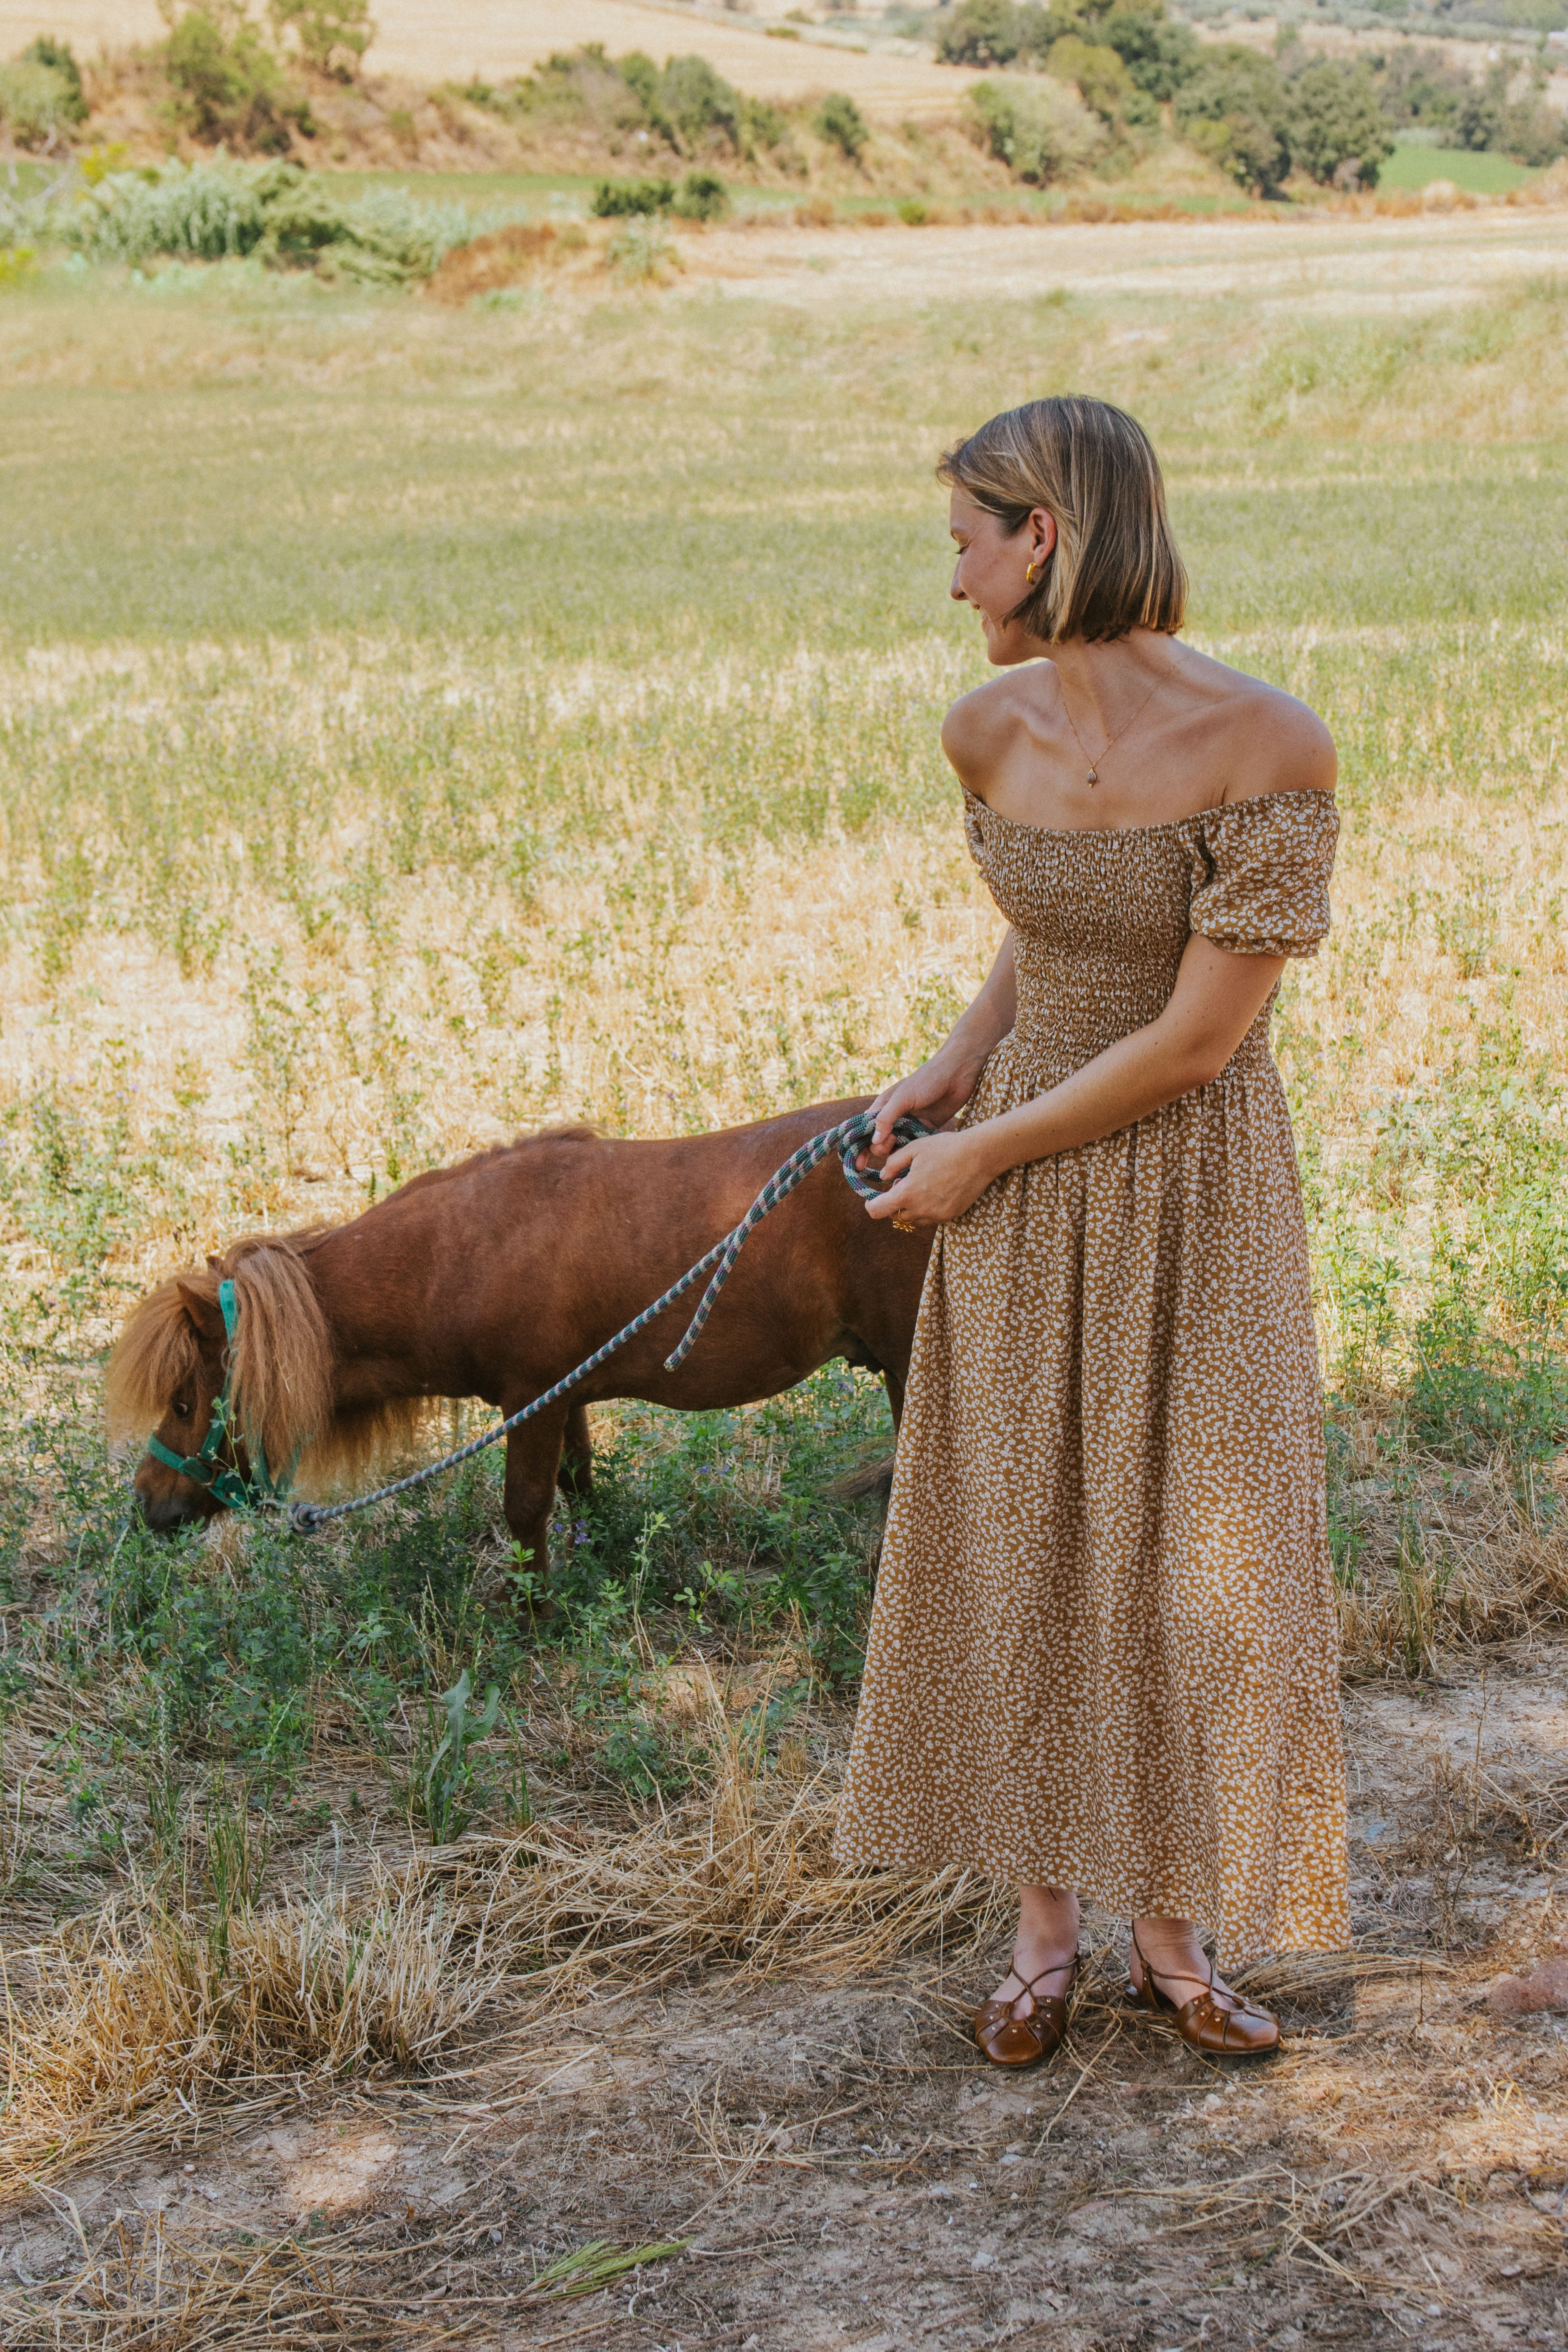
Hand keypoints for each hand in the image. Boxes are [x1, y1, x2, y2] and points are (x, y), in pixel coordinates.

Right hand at [858, 1051, 983, 1172]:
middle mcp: (893, 1118)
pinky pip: (914, 1146)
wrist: (957, 1075)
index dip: (858, 1148)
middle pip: (879, 1143)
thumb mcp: (902, 1097)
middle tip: (894, 1140)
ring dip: (898, 1151)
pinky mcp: (924, 1130)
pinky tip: (917, 1152)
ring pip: (896, 1147)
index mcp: (882, 1107)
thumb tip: (873, 1142)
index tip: (858, 1164)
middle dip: (881, 1147)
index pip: (863, 1130)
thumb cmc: (926, 1080)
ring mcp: (909, 1125)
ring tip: (907, 1143)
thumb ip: (886, 1119)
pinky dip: (912, 1151)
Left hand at [864, 1126, 998, 1229]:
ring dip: (912, 1208)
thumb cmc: (946, 1148)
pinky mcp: (951, 1215)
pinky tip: (936, 1190)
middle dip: (895, 1203)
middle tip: (905, 1183)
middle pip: (896, 1216)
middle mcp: (921, 1209)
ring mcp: (937, 1215)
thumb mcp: (914, 1149)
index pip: (877, 1211)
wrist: (979, 1156)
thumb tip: (883, 1176)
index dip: (871, 1205)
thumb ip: (893, 1164)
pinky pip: (931, 1218)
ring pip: (914, 1219)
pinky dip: (928, 1209)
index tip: (874, 1198)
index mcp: (907, 1193)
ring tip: (922, 1186)